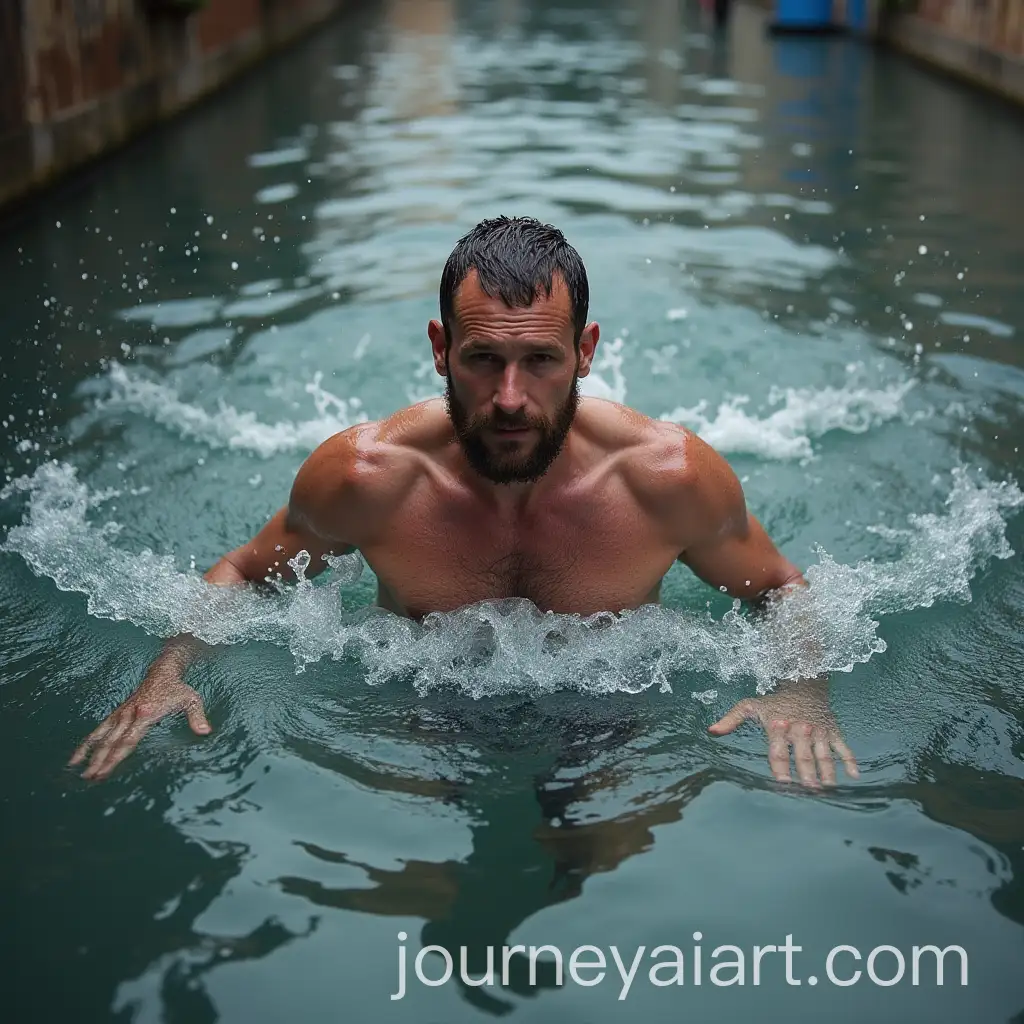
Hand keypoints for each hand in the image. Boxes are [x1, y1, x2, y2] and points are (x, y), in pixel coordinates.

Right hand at [69, 671, 210, 779]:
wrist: (162, 671)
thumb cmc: (178, 688)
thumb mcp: (191, 700)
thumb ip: (197, 717)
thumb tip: (205, 732)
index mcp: (146, 713)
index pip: (129, 739)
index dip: (116, 756)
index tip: (106, 770)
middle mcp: (130, 714)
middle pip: (112, 741)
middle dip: (101, 760)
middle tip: (91, 778)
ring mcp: (121, 714)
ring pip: (101, 735)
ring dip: (90, 754)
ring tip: (79, 771)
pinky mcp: (117, 713)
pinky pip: (99, 729)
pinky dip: (87, 743)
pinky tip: (76, 758)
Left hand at [708, 685, 857, 787]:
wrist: (803, 684)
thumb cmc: (774, 702)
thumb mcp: (750, 706)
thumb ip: (731, 719)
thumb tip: (711, 731)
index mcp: (778, 727)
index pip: (778, 752)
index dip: (780, 768)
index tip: (782, 784)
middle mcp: (799, 730)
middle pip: (803, 756)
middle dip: (806, 774)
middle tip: (809, 791)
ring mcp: (818, 732)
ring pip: (824, 755)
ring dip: (827, 772)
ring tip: (828, 789)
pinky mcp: (833, 732)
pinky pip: (844, 748)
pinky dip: (850, 761)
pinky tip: (854, 777)